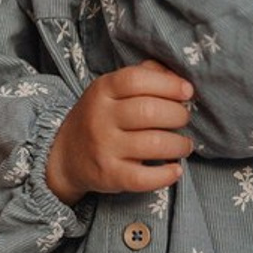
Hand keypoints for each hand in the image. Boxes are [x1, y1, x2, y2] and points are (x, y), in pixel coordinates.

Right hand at [45, 61, 194, 203]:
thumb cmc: (100, 116)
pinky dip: (166, 175)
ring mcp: (104, 147)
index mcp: (103, 89)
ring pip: (152, 144)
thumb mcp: (112, 89)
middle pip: (148, 111)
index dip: (168, 84)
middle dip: (178, 114)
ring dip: (179, 144)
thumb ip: (144, 75)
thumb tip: (178, 78)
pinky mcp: (109, 175)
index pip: (137, 80)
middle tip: (184, 118)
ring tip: (184, 144)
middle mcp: (101, 117)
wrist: (65, 155)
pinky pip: (143, 178)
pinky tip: (175, 170)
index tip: (187, 91)